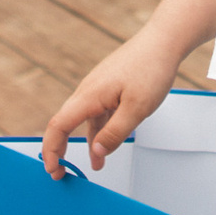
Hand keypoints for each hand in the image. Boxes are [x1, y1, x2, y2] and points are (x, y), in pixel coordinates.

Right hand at [40, 32, 184, 176]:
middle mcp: (88, 90)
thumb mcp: (137, 109)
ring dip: (87, 143)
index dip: (51, 150)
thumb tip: (96, 152)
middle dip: (61, 149)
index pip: (58, 126)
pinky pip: (98, 112)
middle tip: (62, 172)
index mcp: (90, 95)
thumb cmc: (151, 69)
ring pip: (85, 120)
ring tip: (97, 164)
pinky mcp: (109, 86)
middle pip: (65, 123)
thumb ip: (115, 133)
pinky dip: (99, 130)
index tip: (54, 170)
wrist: (164, 42)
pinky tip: (108, 141)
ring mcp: (98, 88)